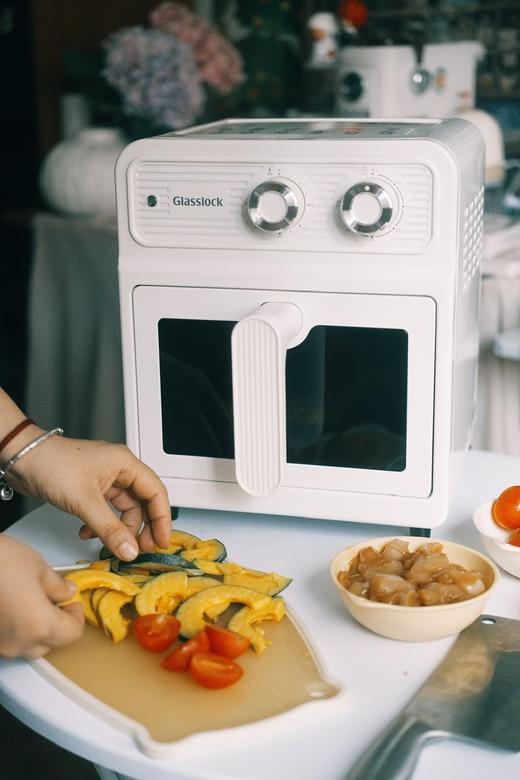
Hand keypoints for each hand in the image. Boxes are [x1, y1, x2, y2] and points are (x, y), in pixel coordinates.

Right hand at [0, 536, 83, 657]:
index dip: (76, 616)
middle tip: (56, 600)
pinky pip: (9, 640)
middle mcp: (17, 642)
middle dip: (58, 624)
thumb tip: (66, 592)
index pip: (71, 634)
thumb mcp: (38, 568)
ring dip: (36, 628)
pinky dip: (16, 628)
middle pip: (50, 644)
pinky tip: (14, 607)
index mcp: (38, 625)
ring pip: (27, 645)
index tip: (73, 603)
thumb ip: (58, 586)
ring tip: (33, 601)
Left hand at [8, 432, 170, 560]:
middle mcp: (118, 470)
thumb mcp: (85, 501)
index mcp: (125, 464)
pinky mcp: (90, 489)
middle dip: (142, 527)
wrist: (22, 459)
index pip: (155, 492)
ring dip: (119, 529)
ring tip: (115, 546)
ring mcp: (104, 479)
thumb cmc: (52, 464)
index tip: (162, 540)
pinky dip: (101, 525)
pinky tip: (88, 533)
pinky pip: (106, 511)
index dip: (162, 518)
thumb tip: (129, 549)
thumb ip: (109, 529)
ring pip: (123, 509)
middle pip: (142, 502)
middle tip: (142, 548)